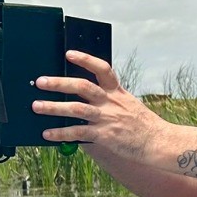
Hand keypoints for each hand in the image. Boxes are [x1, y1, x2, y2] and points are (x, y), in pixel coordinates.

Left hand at [32, 51, 158, 159]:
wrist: (160, 143)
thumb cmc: (146, 127)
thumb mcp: (131, 107)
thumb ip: (112, 102)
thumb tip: (90, 100)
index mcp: (118, 93)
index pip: (102, 69)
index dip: (85, 59)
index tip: (69, 53)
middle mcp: (111, 102)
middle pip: (81, 86)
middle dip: (59, 83)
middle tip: (41, 81)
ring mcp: (107, 118)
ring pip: (75, 109)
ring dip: (53, 107)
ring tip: (37, 106)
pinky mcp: (105, 135)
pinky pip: (78, 133)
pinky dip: (61, 133)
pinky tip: (48, 134)